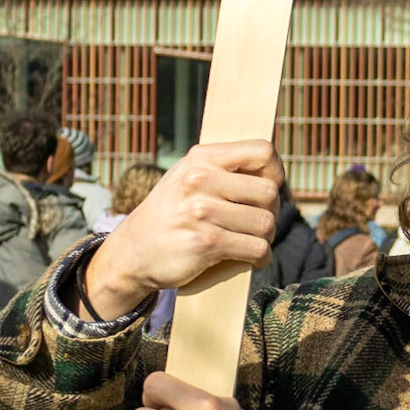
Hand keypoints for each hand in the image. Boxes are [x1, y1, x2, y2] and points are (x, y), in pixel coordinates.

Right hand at [86, 141, 282, 317]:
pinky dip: (260, 258)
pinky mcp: (206, 243)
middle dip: (271, 210)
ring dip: (266, 237)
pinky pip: (257, 249)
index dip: (276, 171)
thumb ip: (224, 169)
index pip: (263, 151)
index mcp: (202, 158)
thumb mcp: (189, 177)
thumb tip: (274, 171)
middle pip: (269, 192)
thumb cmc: (171, 213)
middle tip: (257, 222)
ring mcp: (202, 212)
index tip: (269, 187)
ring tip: (251, 240)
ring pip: (266, 223)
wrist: (133, 251)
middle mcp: (201, 180)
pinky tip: (251, 258)